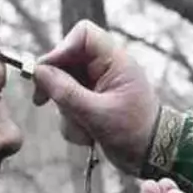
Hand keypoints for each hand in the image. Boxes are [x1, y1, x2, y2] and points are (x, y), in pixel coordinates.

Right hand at [29, 20, 160, 174]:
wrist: (154, 157)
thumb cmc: (135, 133)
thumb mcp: (97, 115)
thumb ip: (66, 93)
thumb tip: (38, 72)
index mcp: (116, 62)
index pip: (83, 35)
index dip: (61, 48)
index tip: (46, 72)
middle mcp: (106, 69)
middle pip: (68, 61)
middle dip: (56, 85)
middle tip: (41, 101)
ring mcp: (99, 86)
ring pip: (65, 85)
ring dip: (66, 110)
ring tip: (82, 129)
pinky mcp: (94, 103)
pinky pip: (70, 104)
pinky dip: (72, 121)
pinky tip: (87, 136)